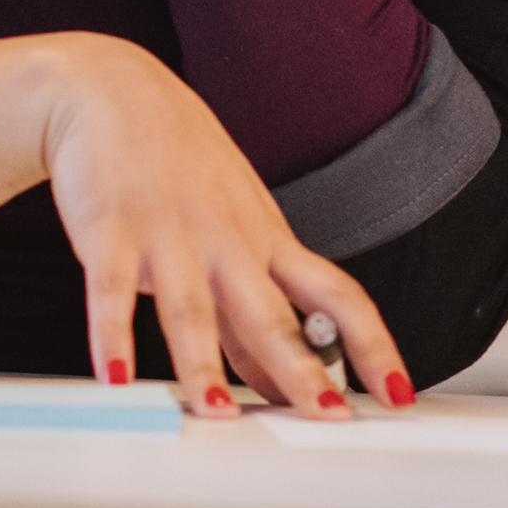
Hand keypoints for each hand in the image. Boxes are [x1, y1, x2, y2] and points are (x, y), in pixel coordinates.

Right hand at [26, 31, 407, 419]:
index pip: (338, 297)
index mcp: (266, 242)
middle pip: (270, 313)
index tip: (396, 394)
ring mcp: (169, 235)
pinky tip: (116, 376)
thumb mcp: (234, 226)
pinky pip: (111, 291)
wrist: (112, 92)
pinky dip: (112, 335)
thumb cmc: (179, 162)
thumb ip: (251, 307)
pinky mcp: (110, 231)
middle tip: (324, 416)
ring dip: (203, 364)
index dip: (373, 345)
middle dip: (300, 370)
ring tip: (216, 413)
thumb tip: (275, 380)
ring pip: (191, 309)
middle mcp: (226, 241)